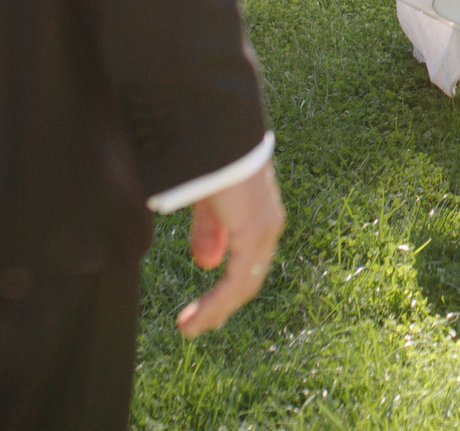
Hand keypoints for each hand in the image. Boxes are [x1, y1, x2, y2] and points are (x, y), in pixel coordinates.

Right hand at [176, 165, 283, 337]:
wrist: (219, 131)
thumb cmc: (211, 157)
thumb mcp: (208, 199)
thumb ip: (211, 229)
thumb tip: (208, 264)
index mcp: (258, 216)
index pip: (249, 265)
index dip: (228, 291)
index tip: (207, 312)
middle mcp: (269, 225)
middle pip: (249, 279)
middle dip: (221, 306)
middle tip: (197, 327)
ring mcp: (265, 228)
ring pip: (244, 284)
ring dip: (215, 310)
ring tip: (190, 328)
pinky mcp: (255, 230)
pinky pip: (238, 279)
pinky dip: (216, 302)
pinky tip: (197, 317)